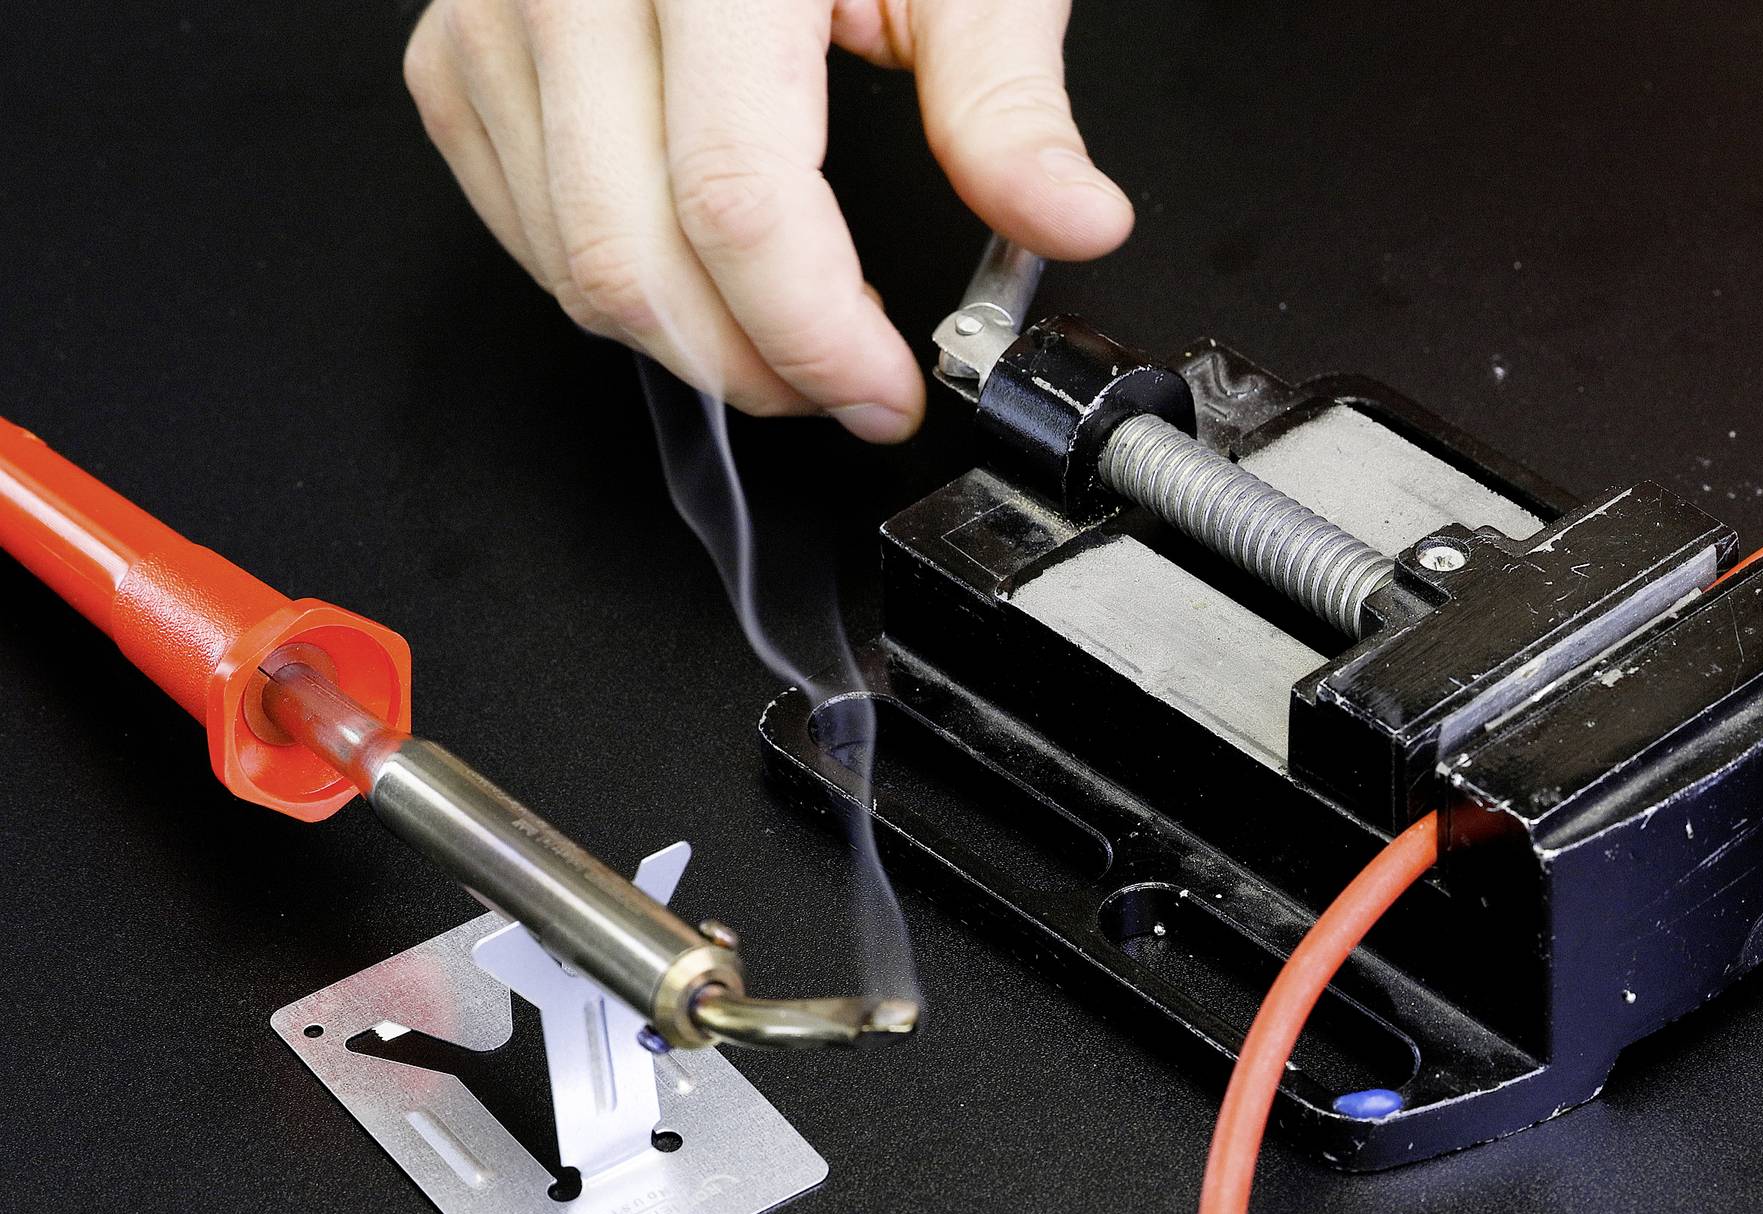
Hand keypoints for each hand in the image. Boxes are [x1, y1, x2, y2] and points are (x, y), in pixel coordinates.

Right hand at [403, 0, 1133, 441]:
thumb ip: (1006, 101)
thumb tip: (1070, 219)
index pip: (738, 205)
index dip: (816, 336)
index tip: (886, 391)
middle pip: (632, 260)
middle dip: (756, 368)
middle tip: (849, 385)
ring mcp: (497, 19)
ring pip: (569, 265)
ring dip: (691, 344)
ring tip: (792, 327)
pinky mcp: (456, 53)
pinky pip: (519, 224)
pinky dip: (619, 282)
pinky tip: (707, 270)